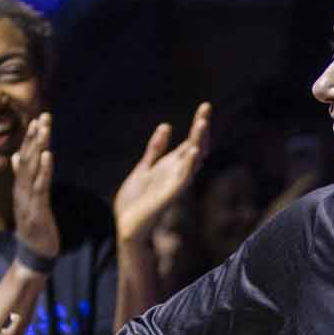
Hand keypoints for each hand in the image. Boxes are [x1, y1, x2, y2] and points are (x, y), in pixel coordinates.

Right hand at [12, 113, 58, 260]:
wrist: (34, 252)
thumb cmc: (33, 224)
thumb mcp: (28, 197)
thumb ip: (22, 176)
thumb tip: (15, 156)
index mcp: (20, 186)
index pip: (24, 157)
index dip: (31, 138)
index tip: (38, 119)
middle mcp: (22, 189)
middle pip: (27, 158)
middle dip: (35, 137)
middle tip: (42, 117)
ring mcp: (28, 199)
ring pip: (32, 169)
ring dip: (38, 148)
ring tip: (44, 130)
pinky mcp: (37, 209)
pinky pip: (40, 186)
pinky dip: (44, 169)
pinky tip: (48, 155)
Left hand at [113, 102, 210, 244]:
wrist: (128, 228)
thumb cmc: (136, 203)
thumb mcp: (144, 169)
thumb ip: (155, 150)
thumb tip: (167, 126)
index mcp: (171, 167)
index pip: (189, 142)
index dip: (198, 125)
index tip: (205, 106)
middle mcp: (177, 174)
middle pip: (194, 147)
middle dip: (201, 129)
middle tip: (206, 108)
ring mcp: (175, 185)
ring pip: (191, 161)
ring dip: (197, 142)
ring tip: (201, 123)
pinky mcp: (169, 197)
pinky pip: (182, 180)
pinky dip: (188, 166)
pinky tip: (192, 152)